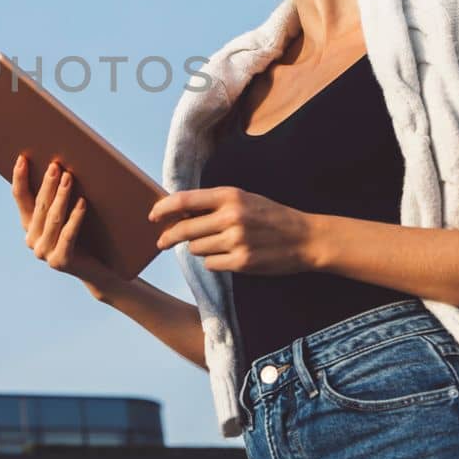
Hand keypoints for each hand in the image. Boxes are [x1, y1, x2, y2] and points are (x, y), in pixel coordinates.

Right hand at [12, 153, 124, 297]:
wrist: (98, 271)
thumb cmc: (85, 236)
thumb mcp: (67, 215)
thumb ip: (58, 197)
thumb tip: (61, 166)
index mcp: (30, 226)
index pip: (21, 198)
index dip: (20, 178)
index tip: (23, 158)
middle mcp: (32, 240)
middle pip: (40, 206)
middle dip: (47, 184)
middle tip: (56, 165)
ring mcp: (45, 252)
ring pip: (53, 218)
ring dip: (62, 196)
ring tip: (69, 177)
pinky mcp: (60, 261)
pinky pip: (68, 235)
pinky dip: (75, 217)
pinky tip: (82, 202)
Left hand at [146, 187, 318, 274]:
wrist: (306, 238)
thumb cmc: (271, 216)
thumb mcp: (244, 199)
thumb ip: (214, 203)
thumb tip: (178, 211)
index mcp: (230, 195)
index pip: (185, 200)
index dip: (163, 208)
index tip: (152, 216)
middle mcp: (231, 216)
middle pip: (184, 229)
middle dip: (169, 236)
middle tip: (162, 242)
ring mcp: (236, 240)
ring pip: (196, 248)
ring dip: (199, 248)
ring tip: (218, 243)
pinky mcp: (241, 262)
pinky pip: (210, 263)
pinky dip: (214, 261)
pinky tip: (229, 256)